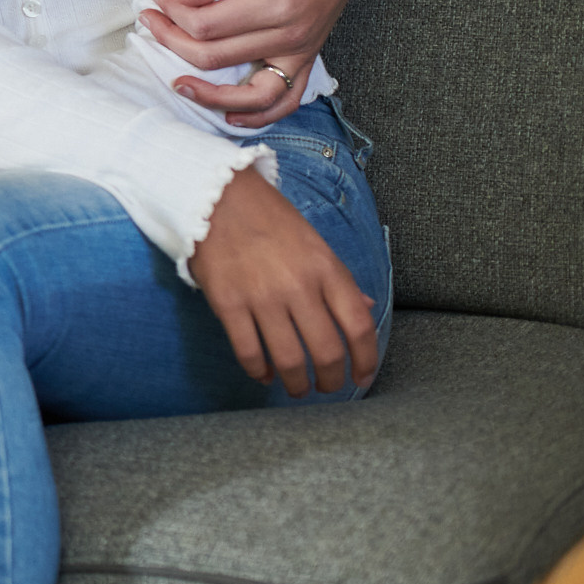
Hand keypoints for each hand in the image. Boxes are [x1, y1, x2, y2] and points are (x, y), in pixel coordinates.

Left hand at [146, 0, 379, 127]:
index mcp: (276, 5)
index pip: (205, 25)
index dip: (172, 13)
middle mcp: (291, 36)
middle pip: (216, 57)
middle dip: (172, 41)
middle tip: (150, 20)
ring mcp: (302, 52)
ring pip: (250, 94)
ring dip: (210, 95)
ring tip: (178, 85)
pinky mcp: (308, 58)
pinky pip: (286, 100)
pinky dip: (258, 115)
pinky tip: (230, 115)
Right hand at [188, 166, 377, 395]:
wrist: (215, 195)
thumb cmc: (269, 218)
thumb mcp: (315, 243)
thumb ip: (340, 280)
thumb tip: (367, 309)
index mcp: (326, 268)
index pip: (359, 326)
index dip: (366, 360)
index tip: (362, 378)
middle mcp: (298, 285)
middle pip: (327, 351)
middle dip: (331, 380)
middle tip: (327, 388)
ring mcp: (261, 296)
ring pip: (290, 359)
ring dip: (296, 384)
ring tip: (296, 389)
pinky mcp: (228, 302)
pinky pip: (248, 351)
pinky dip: (259, 371)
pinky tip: (264, 374)